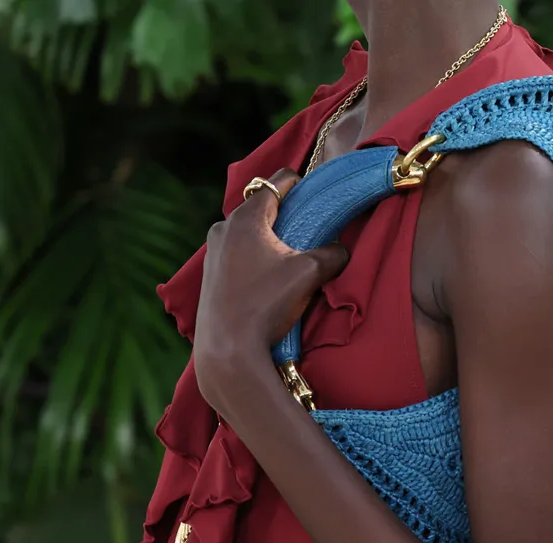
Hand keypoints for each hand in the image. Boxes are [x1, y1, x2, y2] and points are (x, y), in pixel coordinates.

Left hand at [193, 168, 348, 412]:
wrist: (228, 349)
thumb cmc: (266, 303)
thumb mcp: (309, 274)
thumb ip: (332, 254)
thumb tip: (342, 250)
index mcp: (246, 218)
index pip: (276, 182)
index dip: (300, 183)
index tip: (315, 193)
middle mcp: (223, 228)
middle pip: (261, 207)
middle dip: (286, 215)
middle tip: (308, 231)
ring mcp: (212, 252)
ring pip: (249, 232)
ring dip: (270, 239)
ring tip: (290, 259)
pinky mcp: (210, 275)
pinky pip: (238, 252)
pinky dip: (256, 256)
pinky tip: (270, 280)